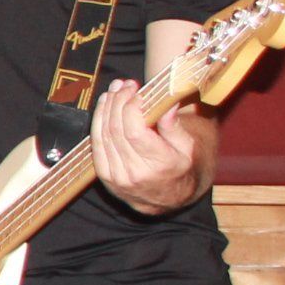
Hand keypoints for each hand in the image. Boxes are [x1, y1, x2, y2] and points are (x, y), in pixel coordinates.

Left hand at [91, 79, 203, 212]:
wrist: (167, 200)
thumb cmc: (180, 168)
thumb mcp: (187, 148)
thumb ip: (175, 126)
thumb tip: (167, 104)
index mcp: (159, 165)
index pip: (135, 131)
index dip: (131, 107)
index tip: (137, 91)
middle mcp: (135, 173)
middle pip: (117, 129)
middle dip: (119, 102)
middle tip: (125, 85)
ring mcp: (116, 176)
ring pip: (103, 134)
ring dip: (107, 107)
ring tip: (115, 90)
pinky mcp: (104, 175)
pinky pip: (96, 143)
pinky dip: (98, 121)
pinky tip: (105, 105)